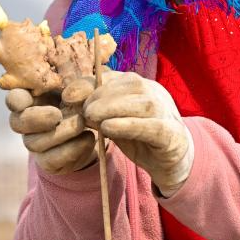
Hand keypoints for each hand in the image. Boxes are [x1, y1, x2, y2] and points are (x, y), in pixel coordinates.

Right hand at [5, 77, 98, 173]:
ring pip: (35, 143)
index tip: (27, 98)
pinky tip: (88, 138)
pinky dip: (72, 149)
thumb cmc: (87, 99)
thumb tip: (70, 96)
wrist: (98, 127)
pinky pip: (51, 160)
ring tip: (81, 123)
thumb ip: (82, 85)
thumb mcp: (89, 86)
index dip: (16, 99)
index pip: (14, 98)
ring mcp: (35, 142)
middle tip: (57, 115)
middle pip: (17, 123)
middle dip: (36, 119)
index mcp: (30, 97)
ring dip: (59, 134)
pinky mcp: (47, 161)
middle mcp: (27, 120)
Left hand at [83, 71, 193, 196]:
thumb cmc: (141, 139)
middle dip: (101, 95)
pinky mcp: (172, 134)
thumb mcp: (115, 122)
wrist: (172, 162)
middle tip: (82, 110)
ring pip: (143, 103)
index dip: (90, 83)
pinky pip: (152, 127)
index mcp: (141, 87)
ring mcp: (167, 113)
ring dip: (113, 107)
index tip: (67, 95)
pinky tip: (108, 128)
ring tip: (90, 116)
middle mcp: (156, 94)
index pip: (114, 77)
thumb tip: (73, 101)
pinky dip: (129, 125)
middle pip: (130, 85)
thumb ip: (99, 111)